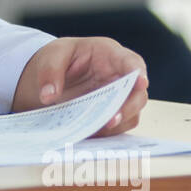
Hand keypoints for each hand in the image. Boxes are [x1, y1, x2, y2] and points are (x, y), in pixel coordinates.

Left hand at [11, 37, 148, 136]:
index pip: (132, 62)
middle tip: (111, 120)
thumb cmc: (59, 58)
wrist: (53, 75)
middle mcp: (120, 77)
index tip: (141, 81)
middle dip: (129, 107)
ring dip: (117, 124)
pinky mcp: (111, 114)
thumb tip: (49, 95)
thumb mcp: (51, 56)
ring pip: (131, 114)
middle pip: (138, 94)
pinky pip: (117, 128)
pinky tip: (90, 135)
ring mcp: (118, 97)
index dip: (138, 72)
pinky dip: (107, 133)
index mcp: (110, 55)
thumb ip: (50, 72)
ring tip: (96, 130)